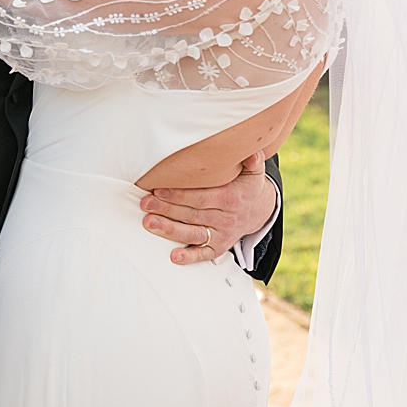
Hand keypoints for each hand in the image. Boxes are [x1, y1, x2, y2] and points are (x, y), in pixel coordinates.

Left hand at [140, 154, 278, 264]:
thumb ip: (252, 161)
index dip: (179, 194)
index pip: (201, 197)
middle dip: (167, 210)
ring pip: (193, 234)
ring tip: (149, 223)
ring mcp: (222, 235)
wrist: (261, 211)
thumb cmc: (248, 186)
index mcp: (229, 198)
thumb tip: (252, 150)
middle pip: (192, 214)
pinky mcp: (219, 247)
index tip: (159, 190)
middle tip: (145, 204)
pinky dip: (189, 257)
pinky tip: (174, 256)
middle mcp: (225, 218)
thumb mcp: (254, 172)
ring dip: (170, 230)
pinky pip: (204, 254)